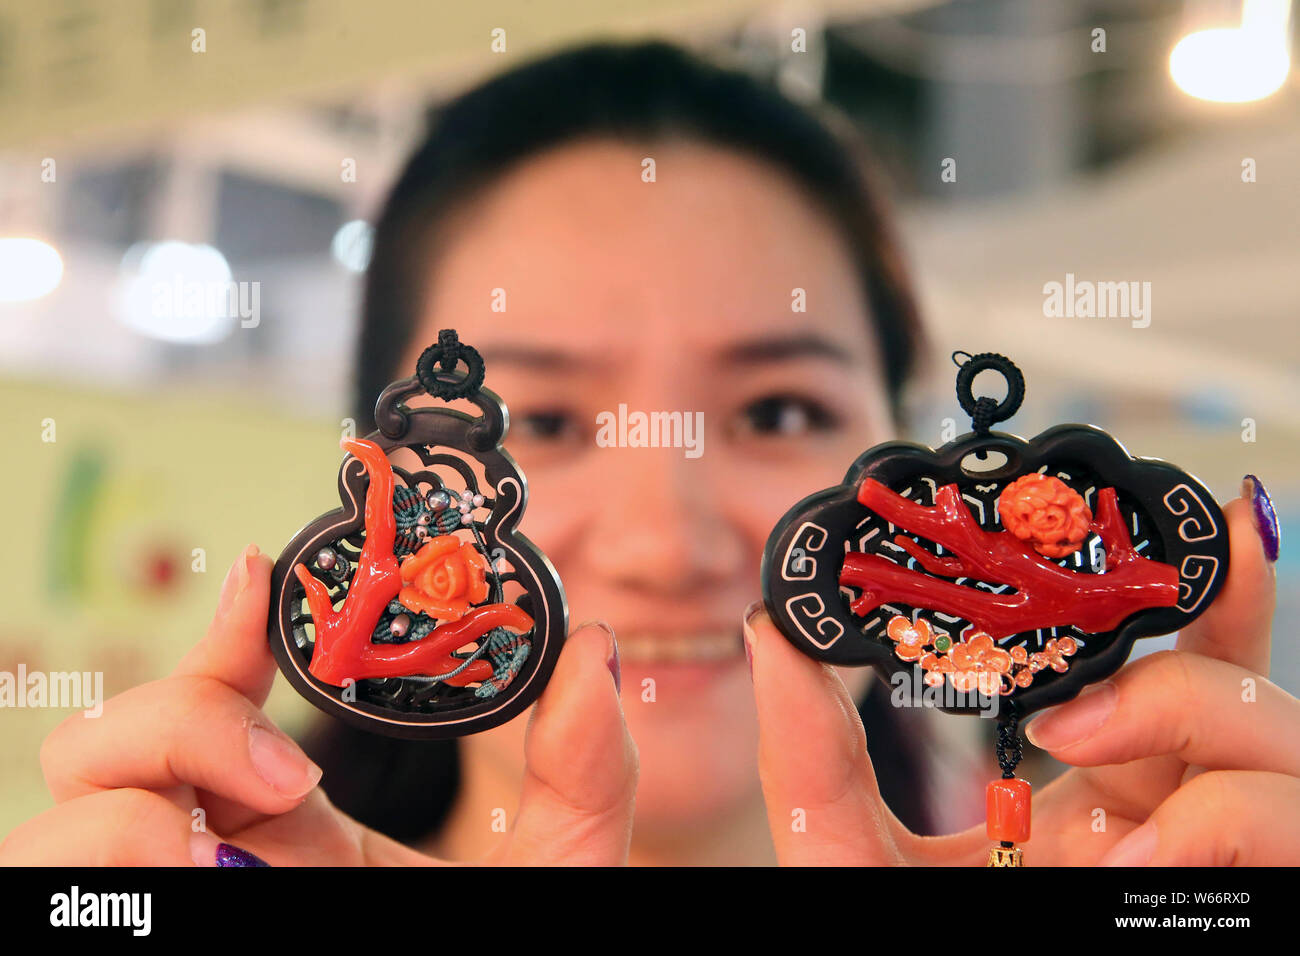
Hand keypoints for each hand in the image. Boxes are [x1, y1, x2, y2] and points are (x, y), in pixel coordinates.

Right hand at [0, 546, 635, 865]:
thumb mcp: (546, 869)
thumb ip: (582, 771)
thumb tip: (595, 652)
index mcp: (293, 826)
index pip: (220, 698)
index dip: (222, 631)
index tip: (260, 577)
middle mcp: (209, 855)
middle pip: (114, 736)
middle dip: (181, 718)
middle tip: (284, 776)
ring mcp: (158, 900)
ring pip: (61, 801)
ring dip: (136, 798)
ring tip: (227, 853)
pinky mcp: (119, 939)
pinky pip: (43, 876)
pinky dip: (107, 859)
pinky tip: (193, 879)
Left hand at [745, 482, 1293, 864]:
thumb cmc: (906, 937)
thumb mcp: (848, 857)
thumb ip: (809, 753)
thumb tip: (771, 631)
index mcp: (1095, 791)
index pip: (1170, 662)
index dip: (1193, 587)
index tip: (1180, 517)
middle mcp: (1171, 818)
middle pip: (1242, 686)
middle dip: (1190, 652)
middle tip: (1078, 696)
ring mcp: (1216, 866)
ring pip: (1279, 742)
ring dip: (1189, 721)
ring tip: (1081, 755)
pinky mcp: (1251, 905)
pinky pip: (1288, 827)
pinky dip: (1227, 821)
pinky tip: (1136, 860)